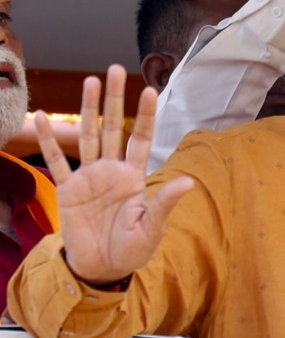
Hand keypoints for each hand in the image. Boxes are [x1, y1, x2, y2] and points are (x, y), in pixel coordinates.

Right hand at [33, 65, 193, 285]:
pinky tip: (43, 116)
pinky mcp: (68, 190)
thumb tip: (188, 181)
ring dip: (88, 109)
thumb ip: (164, 203)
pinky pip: (57, 160)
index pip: (142, 139)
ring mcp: (89, 177)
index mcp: (135, 177)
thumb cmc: (132, 249)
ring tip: (90, 81)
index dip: (146, 116)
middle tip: (114, 69)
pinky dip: (48, 140)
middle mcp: (112, 171)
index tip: (150, 90)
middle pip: (113, 127)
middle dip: (114, 99)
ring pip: (87, 135)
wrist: (103, 268)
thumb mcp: (152, 228)